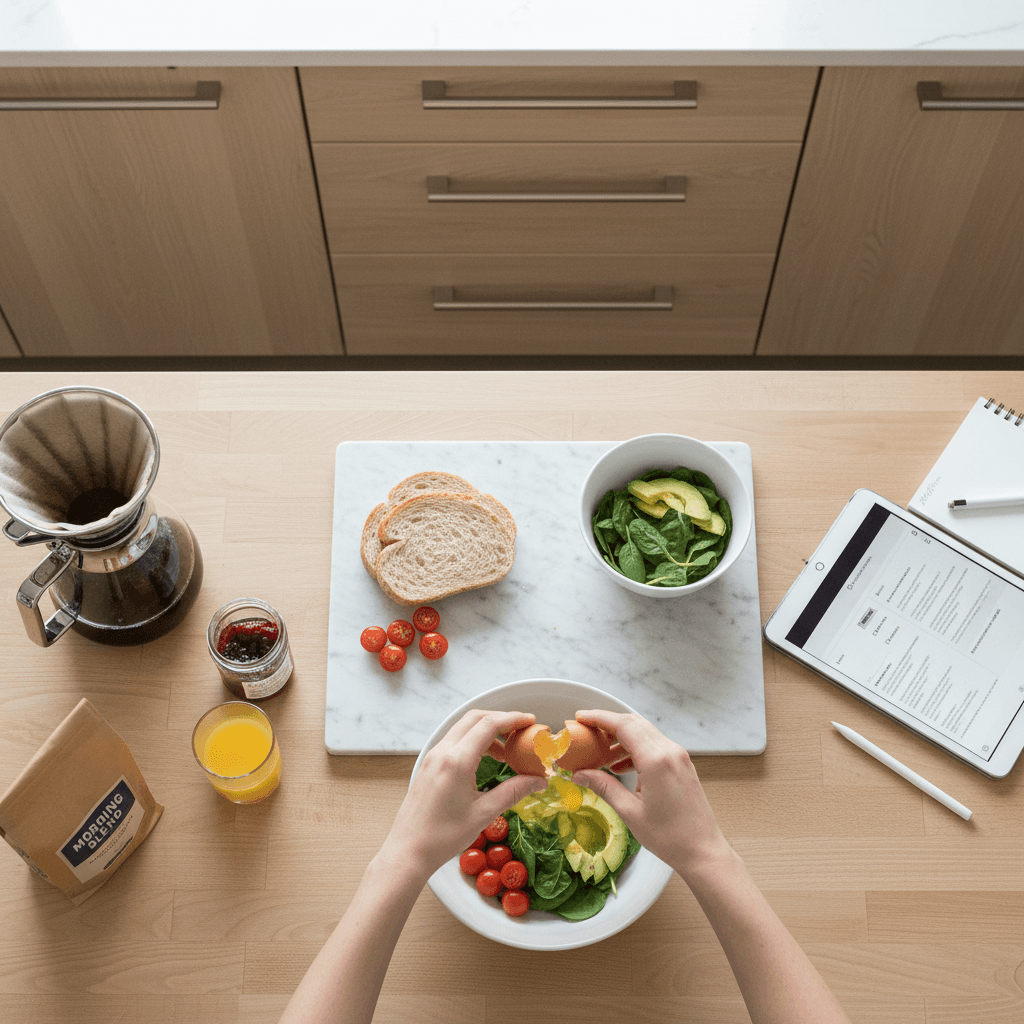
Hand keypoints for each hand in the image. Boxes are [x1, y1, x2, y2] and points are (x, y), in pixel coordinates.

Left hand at [384, 709, 547, 879]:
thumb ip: (513, 792)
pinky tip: (487, 760)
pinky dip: (474, 741)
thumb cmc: (443, 837)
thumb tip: (538, 781)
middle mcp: (442, 752)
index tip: (531, 721)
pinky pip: (455, 741)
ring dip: (486, 731)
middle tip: (522, 730)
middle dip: (501, 719)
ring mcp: (433, 757)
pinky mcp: (429, 764)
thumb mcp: (483, 814)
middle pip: (475, 718)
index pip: (488, 725)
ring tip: (507, 750)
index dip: (512, 719)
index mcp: (457, 761)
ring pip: (463, 728)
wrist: (408, 851)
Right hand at [569, 710, 729, 880]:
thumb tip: (579, 775)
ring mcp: (679, 756)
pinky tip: (620, 766)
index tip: (580, 718)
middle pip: (634, 723)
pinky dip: (635, 749)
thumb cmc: (669, 836)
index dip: (599, 718)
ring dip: (621, 738)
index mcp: (656, 760)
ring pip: (644, 733)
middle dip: (608, 724)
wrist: (703, 851)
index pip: (623, 725)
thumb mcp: (629, 811)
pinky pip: (654, 746)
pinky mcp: (681, 764)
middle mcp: (670, 751)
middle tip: (585, 732)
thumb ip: (603, 787)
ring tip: (600, 753)